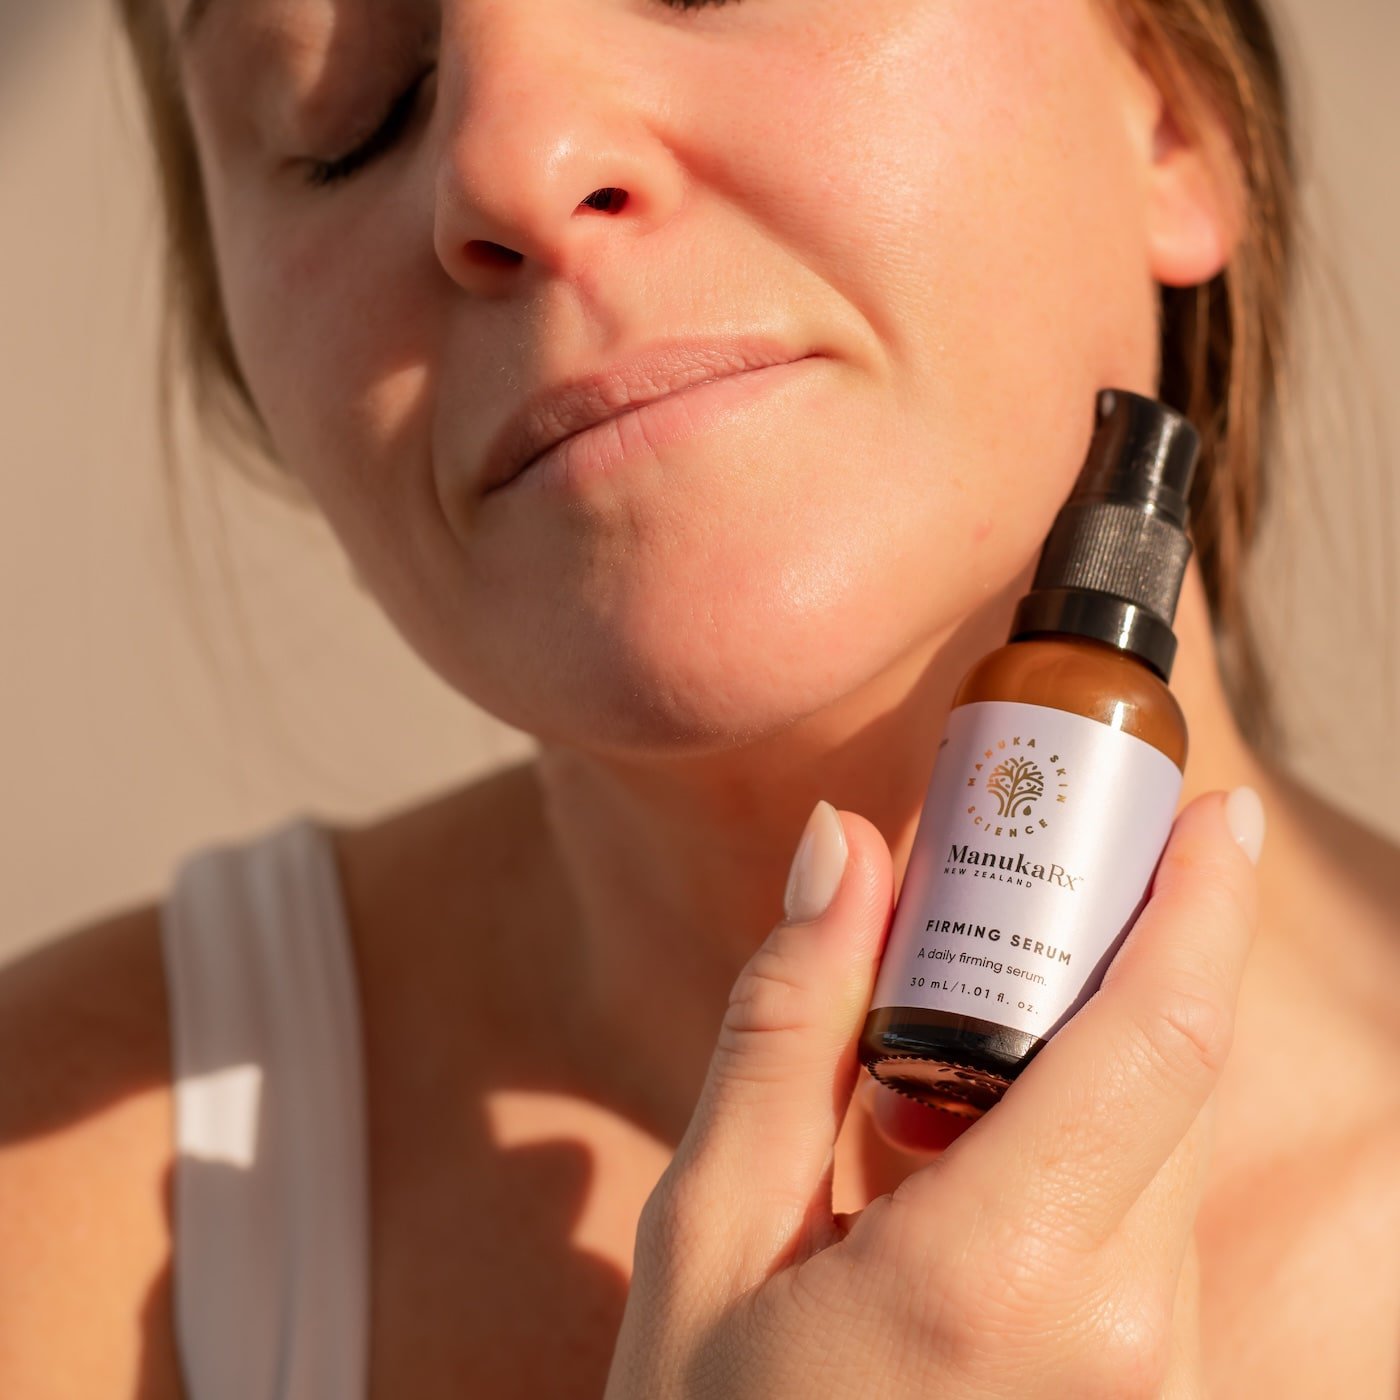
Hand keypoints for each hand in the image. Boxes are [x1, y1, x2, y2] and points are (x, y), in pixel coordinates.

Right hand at [604, 788, 1263, 1399]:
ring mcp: (1151, 1391)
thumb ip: (787, 1024)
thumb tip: (843, 848)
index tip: (1207, 811)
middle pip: (1167, 1080)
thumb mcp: (706, 1232)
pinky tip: (947, 1171)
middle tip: (1015, 890)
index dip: (1196, 905)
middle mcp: (1123, 1339)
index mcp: (1000, 1276)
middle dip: (1114, 959)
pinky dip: (1074, 1151)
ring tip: (929, 1068)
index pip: (1156, 1037)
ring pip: (1157, 1155)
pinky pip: (1139, 1233)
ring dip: (1078, 1062)